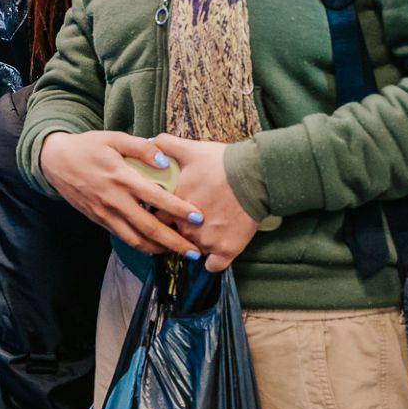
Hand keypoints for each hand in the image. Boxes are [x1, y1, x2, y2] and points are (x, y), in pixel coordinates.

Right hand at [37, 130, 203, 255]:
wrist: (55, 161)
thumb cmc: (88, 147)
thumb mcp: (114, 138)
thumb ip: (141, 148)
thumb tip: (164, 161)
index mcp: (121, 177)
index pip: (155, 198)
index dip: (178, 209)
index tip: (198, 217)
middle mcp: (114, 200)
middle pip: (148, 228)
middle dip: (174, 242)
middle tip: (195, 252)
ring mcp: (105, 213)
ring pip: (135, 240)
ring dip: (159, 249)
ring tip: (179, 253)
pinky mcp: (99, 220)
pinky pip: (123, 237)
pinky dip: (141, 245)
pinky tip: (156, 246)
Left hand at [152, 135, 259, 272]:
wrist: (256, 175)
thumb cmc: (223, 162)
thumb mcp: (191, 150)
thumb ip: (166, 146)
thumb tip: (150, 142)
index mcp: (172, 205)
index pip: (157, 218)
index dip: (163, 215)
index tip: (171, 212)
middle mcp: (185, 226)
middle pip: (175, 235)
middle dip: (180, 230)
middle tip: (193, 221)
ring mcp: (206, 240)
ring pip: (193, 249)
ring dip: (197, 243)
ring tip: (208, 231)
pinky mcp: (226, 250)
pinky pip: (214, 266)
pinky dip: (214, 262)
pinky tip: (216, 252)